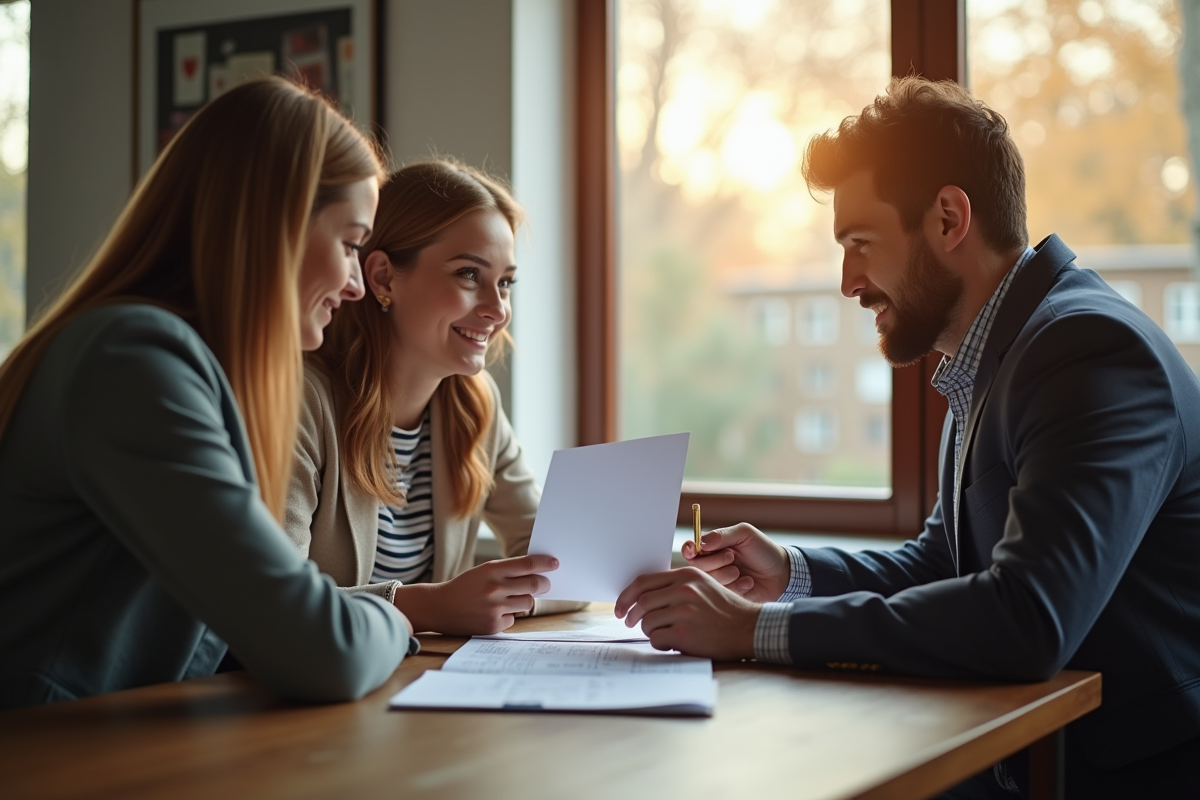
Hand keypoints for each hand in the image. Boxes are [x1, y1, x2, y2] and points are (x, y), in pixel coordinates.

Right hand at [393, 554, 557, 634]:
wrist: (438, 607)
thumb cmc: (464, 587)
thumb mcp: (483, 572)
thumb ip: (507, 572)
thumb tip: (537, 575)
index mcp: (492, 570)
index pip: (527, 565)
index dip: (545, 564)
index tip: (555, 564)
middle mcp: (494, 588)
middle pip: (534, 585)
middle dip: (544, 584)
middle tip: (546, 583)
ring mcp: (494, 608)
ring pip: (527, 603)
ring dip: (524, 601)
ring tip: (509, 599)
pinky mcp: (492, 625)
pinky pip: (513, 618)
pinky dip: (508, 616)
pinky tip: (492, 613)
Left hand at [613, 568, 759, 659]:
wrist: (748, 628)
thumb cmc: (724, 610)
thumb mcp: (702, 585)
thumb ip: (675, 586)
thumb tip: (642, 596)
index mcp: (685, 575)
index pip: (643, 582)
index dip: (626, 595)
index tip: (620, 607)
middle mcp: (684, 590)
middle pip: (641, 602)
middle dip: (630, 615)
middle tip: (629, 622)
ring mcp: (684, 611)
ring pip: (647, 622)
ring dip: (649, 631)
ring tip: (662, 634)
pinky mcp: (685, 632)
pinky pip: (656, 639)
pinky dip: (659, 644)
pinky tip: (671, 644)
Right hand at [681, 522, 789, 601]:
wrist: (782, 573)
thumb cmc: (763, 550)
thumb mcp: (745, 534)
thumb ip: (722, 535)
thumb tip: (702, 542)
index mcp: (713, 547)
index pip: (691, 549)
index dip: (689, 550)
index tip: (693, 550)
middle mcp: (712, 564)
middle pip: (696, 566)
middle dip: (714, 561)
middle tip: (732, 556)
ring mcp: (719, 581)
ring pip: (708, 581)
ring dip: (726, 574)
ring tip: (741, 571)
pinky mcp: (727, 596)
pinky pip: (722, 594)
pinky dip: (737, 587)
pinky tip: (748, 583)